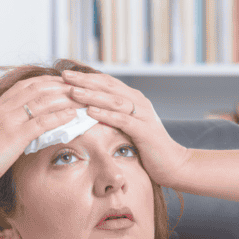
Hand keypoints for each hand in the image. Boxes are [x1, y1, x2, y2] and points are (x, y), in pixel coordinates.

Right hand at [0, 75, 86, 190]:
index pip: (24, 86)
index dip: (44, 81)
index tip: (59, 81)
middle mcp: (3, 109)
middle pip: (37, 89)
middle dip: (59, 85)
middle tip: (76, 86)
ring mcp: (10, 121)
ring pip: (42, 102)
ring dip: (64, 98)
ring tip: (80, 98)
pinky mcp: (16, 136)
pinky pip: (43, 122)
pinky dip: (59, 116)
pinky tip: (72, 115)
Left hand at [61, 70, 191, 186]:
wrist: (174, 164)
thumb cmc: (148, 148)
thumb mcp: (129, 128)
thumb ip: (114, 117)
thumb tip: (87, 112)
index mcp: (134, 99)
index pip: (107, 82)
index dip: (86, 77)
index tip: (65, 75)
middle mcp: (139, 102)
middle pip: (108, 86)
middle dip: (85, 81)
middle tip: (64, 76)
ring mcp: (143, 115)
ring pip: (114, 100)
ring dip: (92, 95)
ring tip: (73, 92)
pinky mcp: (145, 131)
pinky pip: (123, 120)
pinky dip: (106, 115)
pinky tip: (90, 112)